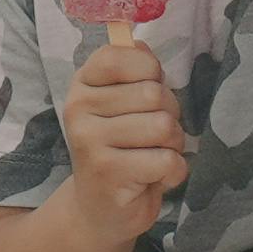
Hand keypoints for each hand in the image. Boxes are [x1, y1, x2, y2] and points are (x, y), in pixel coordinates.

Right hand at [58, 29, 189, 237]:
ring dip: (173, 145)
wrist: (99, 209)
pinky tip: (153, 178)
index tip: (145, 93)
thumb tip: (141, 42)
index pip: (123, 55)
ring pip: (164, 126)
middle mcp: (79, 108)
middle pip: (154, 93)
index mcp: (83, 84)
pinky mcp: (108, 173)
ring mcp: (90, 141)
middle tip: (152, 137)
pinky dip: (173, 172)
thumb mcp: (123, 103)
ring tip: (153, 156)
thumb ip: (134, 70)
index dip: (150, 71)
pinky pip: (167, 161)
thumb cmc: (121, 148)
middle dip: (169, 115)